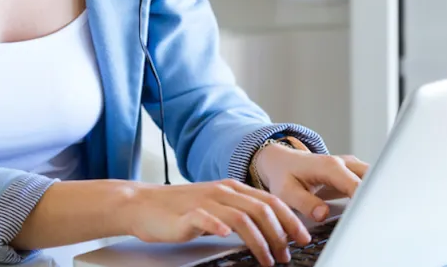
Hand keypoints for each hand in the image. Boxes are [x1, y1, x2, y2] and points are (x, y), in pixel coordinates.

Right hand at [122, 180, 311, 265]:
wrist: (143, 204)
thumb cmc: (179, 210)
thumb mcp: (215, 207)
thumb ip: (239, 213)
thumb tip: (270, 232)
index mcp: (231, 188)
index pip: (270, 201)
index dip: (290, 220)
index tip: (303, 238)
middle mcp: (222, 191)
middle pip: (262, 209)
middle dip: (281, 233)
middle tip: (288, 254)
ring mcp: (205, 201)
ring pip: (242, 216)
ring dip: (260, 240)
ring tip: (268, 258)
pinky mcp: (186, 214)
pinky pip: (206, 218)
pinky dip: (219, 226)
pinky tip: (227, 236)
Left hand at [254, 143, 369, 223]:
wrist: (281, 161)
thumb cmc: (283, 175)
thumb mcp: (286, 192)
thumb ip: (305, 203)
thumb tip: (323, 214)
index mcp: (331, 167)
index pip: (358, 186)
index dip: (366, 204)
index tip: (370, 220)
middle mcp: (344, 164)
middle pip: (374, 179)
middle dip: (380, 198)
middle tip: (380, 220)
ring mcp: (351, 166)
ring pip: (376, 178)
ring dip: (379, 196)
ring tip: (378, 217)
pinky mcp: (353, 173)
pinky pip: (371, 182)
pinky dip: (374, 194)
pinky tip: (373, 211)